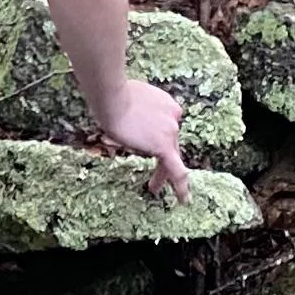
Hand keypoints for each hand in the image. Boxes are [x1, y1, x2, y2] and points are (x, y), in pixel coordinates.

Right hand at [98, 78, 193, 197]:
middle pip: (170, 140)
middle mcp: (172, 116)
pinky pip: (176, 171)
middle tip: (158, 165)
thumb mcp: (128, 97)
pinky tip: (183, 200)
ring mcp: (171, 130)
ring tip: (154, 187)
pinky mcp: (164, 145)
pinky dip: (181, 187)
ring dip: (163, 173)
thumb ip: (136, 107)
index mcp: (165, 103)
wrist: (113, 97)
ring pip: (171, 155)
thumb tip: (125, 113)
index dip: (156, 131)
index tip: (147, 138)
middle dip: (163, 153)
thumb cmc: (112, 95)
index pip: (164, 122)